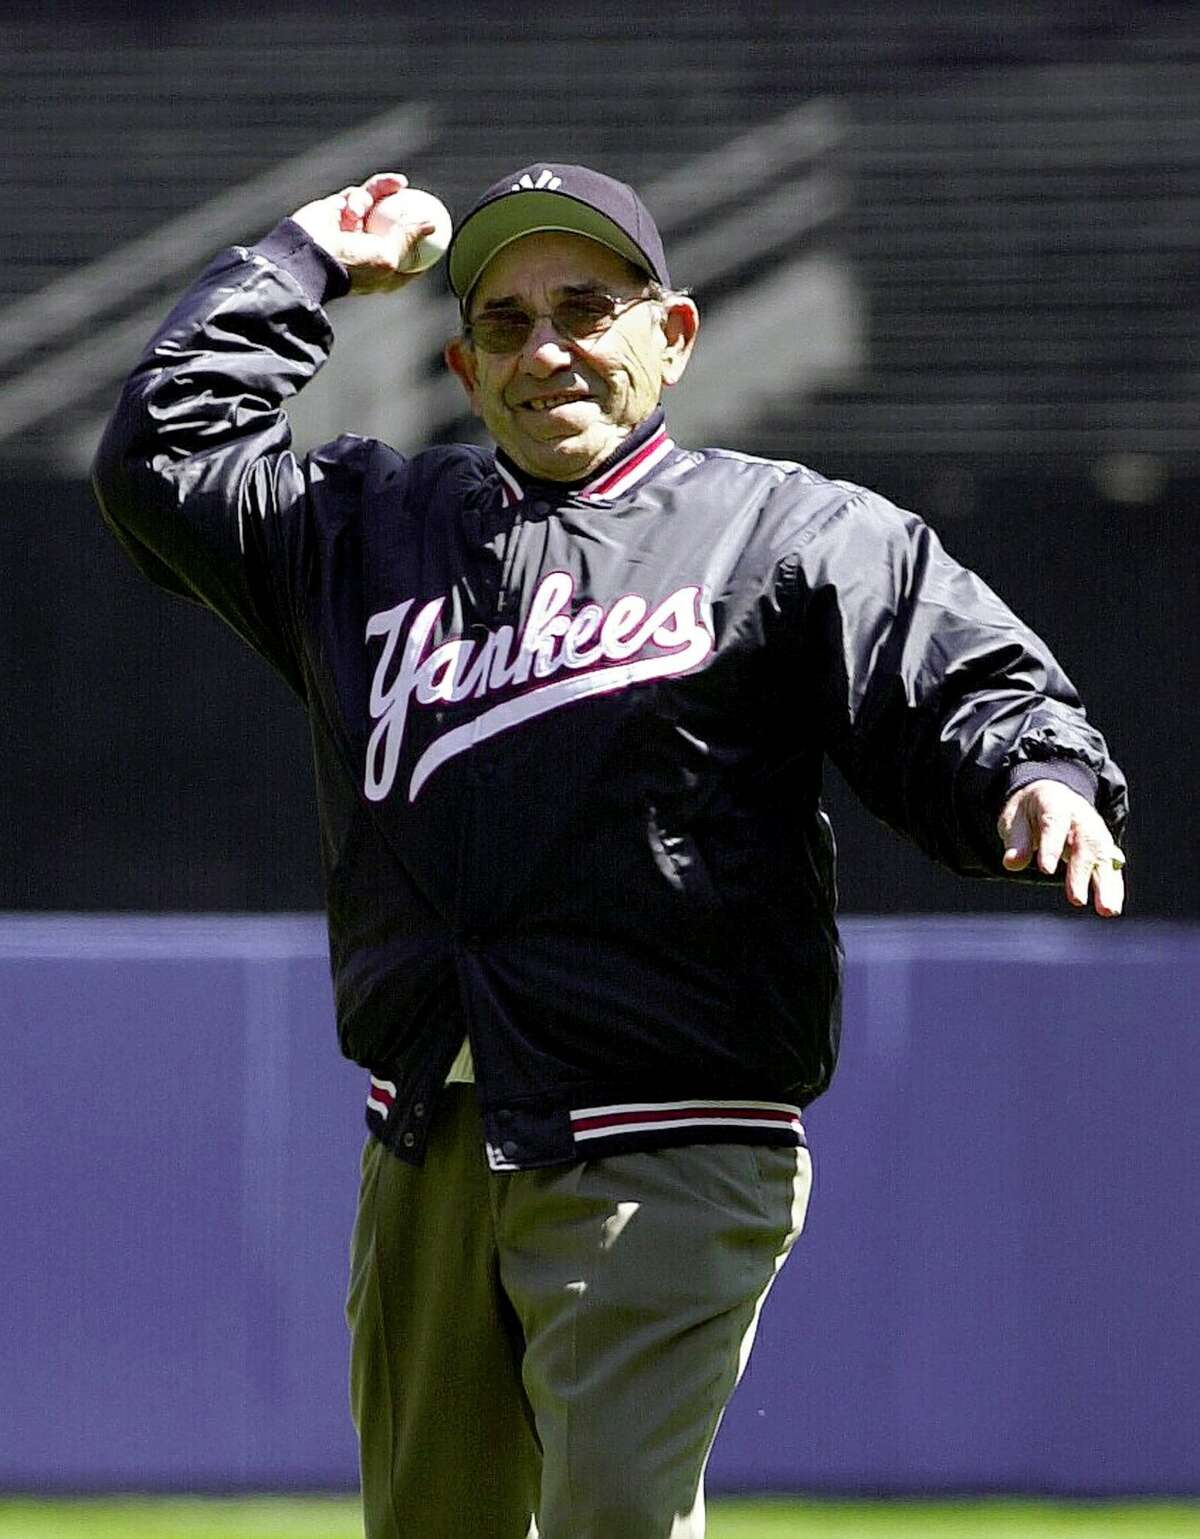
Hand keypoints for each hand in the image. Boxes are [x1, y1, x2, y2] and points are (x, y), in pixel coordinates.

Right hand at [290, 172, 438, 294]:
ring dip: (377, 197)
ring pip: (377, 204)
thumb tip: (433, 224)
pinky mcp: (338, 210)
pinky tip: (359, 200)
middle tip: (420, 198)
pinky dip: (361, 195)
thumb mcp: (388, 256)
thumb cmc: (351, 263)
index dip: (424, 245)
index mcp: (382, 270)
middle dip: (405, 212)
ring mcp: (352, 229)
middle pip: (395, 226)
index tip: (438, 231)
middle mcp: (367, 250)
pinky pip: (358, 194)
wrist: (311, 252)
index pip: (410, 257)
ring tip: (383, 194)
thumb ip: (409, 239)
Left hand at [998, 778, 1124, 916]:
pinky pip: (1111, 867)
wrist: (1053, 795)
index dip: (1051, 846)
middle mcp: (1081, 818)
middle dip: (1081, 872)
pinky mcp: (1103, 848)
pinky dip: (1113, 887)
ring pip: (1104, 857)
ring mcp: (1096, 833)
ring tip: (1106, 910)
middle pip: (1085, 843)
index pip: (1054, 823)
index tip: (1046, 870)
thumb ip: (1016, 841)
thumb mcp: (1015, 818)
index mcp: (1056, 804)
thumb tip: (1011, 863)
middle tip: (1076, 899)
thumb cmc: (1031, 811)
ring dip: (1106, 885)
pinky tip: (1112, 908)